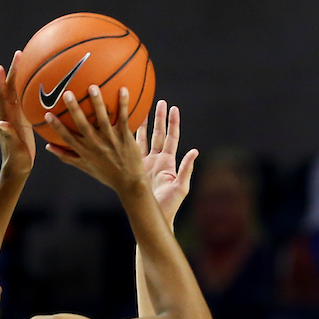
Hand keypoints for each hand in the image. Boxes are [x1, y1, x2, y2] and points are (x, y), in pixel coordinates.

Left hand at [0, 51, 34, 177]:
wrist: (18, 167)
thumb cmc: (16, 160)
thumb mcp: (13, 149)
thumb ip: (8, 136)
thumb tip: (1, 124)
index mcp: (6, 118)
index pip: (3, 96)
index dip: (2, 81)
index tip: (0, 67)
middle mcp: (10, 113)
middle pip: (11, 87)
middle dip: (14, 70)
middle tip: (20, 53)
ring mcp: (17, 115)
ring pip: (19, 91)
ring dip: (22, 76)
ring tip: (27, 60)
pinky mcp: (24, 119)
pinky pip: (27, 100)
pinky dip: (30, 89)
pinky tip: (40, 81)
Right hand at [44, 86, 145, 196]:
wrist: (130, 183)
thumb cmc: (106, 174)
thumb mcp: (84, 167)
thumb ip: (67, 156)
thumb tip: (49, 147)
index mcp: (85, 152)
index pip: (67, 138)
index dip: (57, 127)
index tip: (47, 114)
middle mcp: (96, 145)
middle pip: (82, 125)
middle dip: (74, 110)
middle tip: (67, 93)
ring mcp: (110, 140)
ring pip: (102, 119)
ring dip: (98, 103)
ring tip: (93, 87)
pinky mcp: (124, 137)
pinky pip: (123, 118)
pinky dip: (123, 104)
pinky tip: (123, 89)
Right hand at [136, 101, 198, 226]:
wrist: (153, 217)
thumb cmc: (169, 206)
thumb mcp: (180, 188)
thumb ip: (186, 169)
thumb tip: (195, 151)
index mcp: (168, 163)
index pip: (171, 138)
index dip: (173, 123)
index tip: (173, 108)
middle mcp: (157, 161)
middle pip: (158, 134)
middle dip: (158, 118)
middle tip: (159, 101)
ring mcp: (145, 164)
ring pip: (143, 139)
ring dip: (143, 124)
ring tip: (141, 108)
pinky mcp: (134, 169)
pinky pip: (131, 150)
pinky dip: (128, 138)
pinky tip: (123, 126)